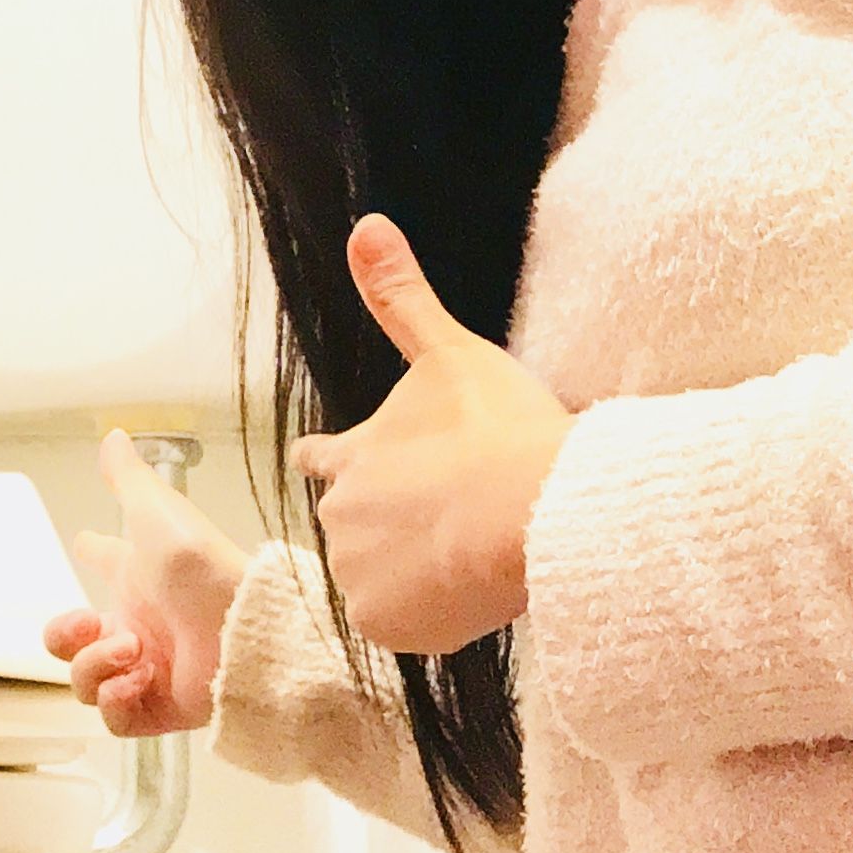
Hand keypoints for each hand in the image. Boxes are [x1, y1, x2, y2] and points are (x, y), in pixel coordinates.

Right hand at [42, 428, 252, 737]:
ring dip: (95, 665)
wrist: (240, 623)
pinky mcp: (159, 709)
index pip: (104, 563)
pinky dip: (114, 701)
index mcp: (136, 579)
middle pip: (72, 642)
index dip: (92, 553)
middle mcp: (138, 626)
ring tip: (131, 649)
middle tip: (89, 622)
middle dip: (65, 635)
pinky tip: (133, 679)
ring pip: (85, 681)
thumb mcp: (157, 512)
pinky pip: (114, 719)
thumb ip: (127, 478)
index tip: (86, 541)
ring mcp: (146, 670)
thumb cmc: (202, 565)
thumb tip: (113, 437)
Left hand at [286, 214, 574, 655]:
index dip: (328, 461)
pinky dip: (431, 617)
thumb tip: (364, 225)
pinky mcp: (384, 624)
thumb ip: (401, 297)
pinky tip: (470, 592)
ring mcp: (357, 574)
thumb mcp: (450, 353)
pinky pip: (403, 628)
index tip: (327, 464)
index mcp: (350, 457)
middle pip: (356, 526)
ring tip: (469, 552)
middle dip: (392, 524)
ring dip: (413, 571)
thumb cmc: (500, 432)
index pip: (318, 459)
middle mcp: (338, 516)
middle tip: (449, 519)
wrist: (534, 508)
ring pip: (380, 579)